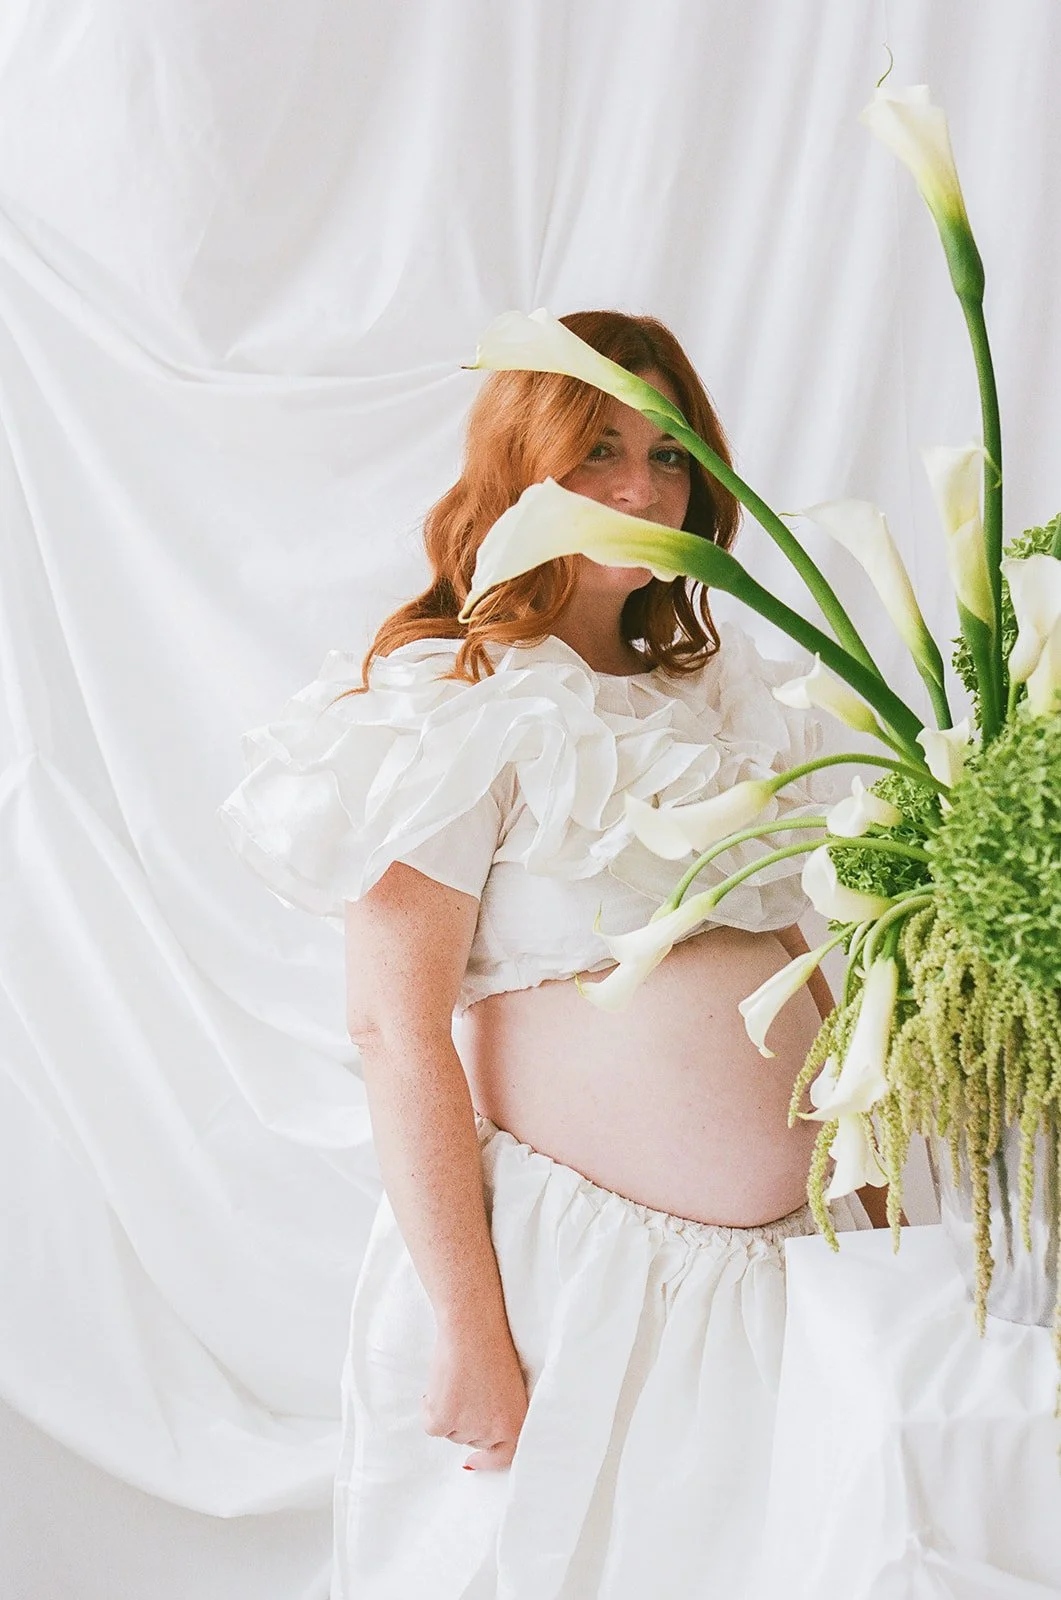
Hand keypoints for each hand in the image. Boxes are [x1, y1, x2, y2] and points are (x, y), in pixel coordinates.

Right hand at [421, 1319, 528, 1470]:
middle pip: (471, 1439)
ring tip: (457, 1379)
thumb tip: (479, 1433)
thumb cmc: (492, 1347)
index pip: (504, 1457)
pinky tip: (441, 1382)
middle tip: (466, 1388)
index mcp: (516, 1424)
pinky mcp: (443, 1420)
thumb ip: (499, 1413)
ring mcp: (468, 1428)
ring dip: (448, 1411)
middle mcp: (494, 1432)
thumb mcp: (510, 1388)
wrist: (473, 1327)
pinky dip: (430, 1407)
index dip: (487, 1460)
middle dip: (466, 1419)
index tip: (473, 1460)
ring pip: (450, 1431)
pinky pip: (431, 1425)